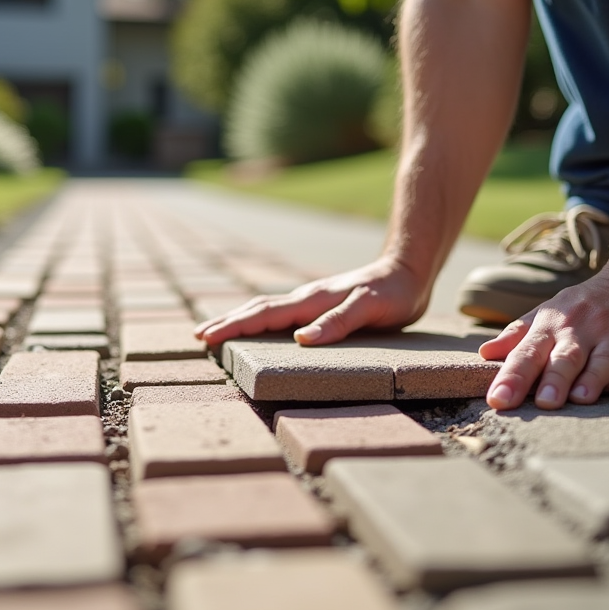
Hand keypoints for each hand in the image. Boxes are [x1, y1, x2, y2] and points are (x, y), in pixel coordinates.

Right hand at [194, 258, 429, 345]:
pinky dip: (259, 320)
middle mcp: (306, 299)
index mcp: (312, 301)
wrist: (409, 270)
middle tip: (199, 336)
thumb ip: (337, 323)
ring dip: (239, 320)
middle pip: (257, 309)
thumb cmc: (394, 294)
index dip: (235, 326)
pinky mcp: (319, 305)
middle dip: (227, 322)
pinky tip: (256, 328)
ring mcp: (311, 301)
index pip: (264, 314)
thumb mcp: (371, 309)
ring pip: (266, 309)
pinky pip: (280, 313)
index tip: (208, 337)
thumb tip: (300, 339)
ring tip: (216, 331)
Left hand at [478, 263, 608, 409]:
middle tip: (543, 403)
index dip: (511, 376)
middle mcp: (584, 327)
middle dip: (552, 380)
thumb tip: (485, 353)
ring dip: (591, 379)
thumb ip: (518, 335)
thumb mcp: (550, 311)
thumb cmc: (589, 302)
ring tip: (580, 398)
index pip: (527, 352)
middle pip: (564, 358)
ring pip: (602, 360)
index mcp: (553, 323)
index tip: (498, 400)